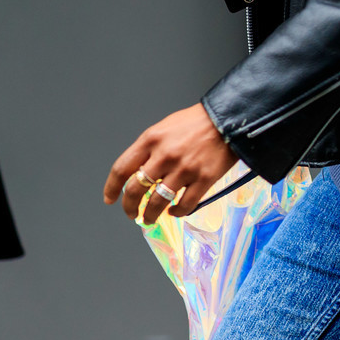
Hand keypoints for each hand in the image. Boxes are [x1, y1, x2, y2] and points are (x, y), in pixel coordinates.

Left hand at [103, 103, 240, 223]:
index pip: (122, 169)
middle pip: (135, 190)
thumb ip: (149, 148)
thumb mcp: (164, 128)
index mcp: (151, 140)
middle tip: (131, 213)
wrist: (228, 120)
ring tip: (149, 219)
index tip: (110, 199)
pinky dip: (176, 212)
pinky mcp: (204, 179)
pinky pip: (184, 204)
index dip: (112, 188)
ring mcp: (184, 169)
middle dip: (129, 206)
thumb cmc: (196, 123)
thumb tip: (138, 173)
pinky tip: (174, 211)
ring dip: (149, 215)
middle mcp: (164, 155)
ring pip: (157, 202)